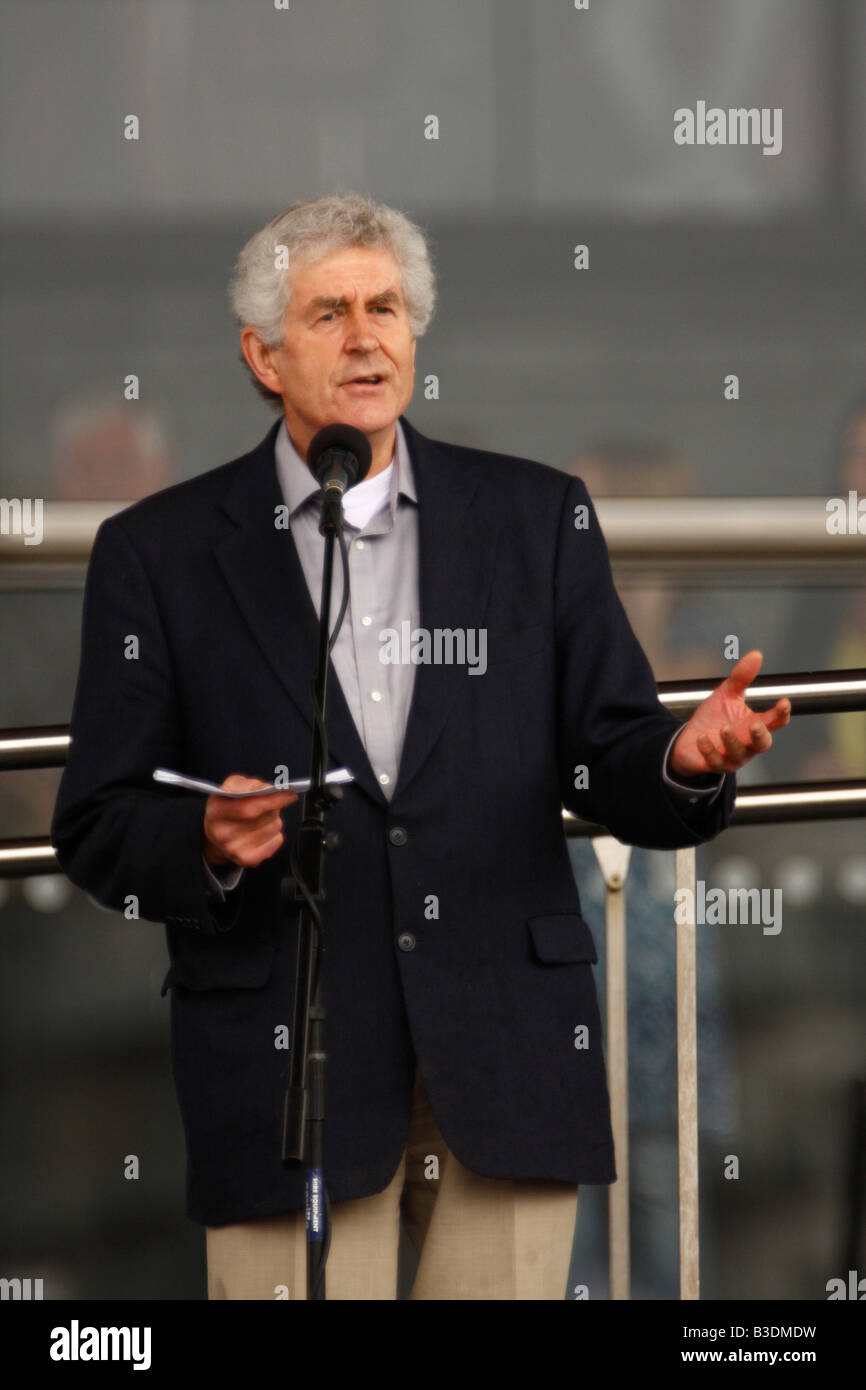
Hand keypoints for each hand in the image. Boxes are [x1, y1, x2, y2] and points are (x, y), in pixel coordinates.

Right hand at [203, 775, 297, 868]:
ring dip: (274, 818)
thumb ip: (248, 784)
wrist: (217, 835)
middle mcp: (222, 834)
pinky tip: (262, 831)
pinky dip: (276, 833)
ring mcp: (234, 850)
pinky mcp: (247, 860)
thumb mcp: (230, 787)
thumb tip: (268, 789)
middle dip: (275, 806)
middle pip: (264, 817)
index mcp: (216, 811)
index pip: (249, 806)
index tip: (289, 792)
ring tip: (262, 817)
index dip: (272, 799)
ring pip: (273, 827)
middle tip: (277, 799)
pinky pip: (277, 840)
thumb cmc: (227, 805)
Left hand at [669, 650, 790, 777]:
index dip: (782, 713)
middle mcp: (747, 743)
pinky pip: (714, 761)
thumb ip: (742, 677)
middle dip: (761, 735)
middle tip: (755, 724)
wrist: (689, 739)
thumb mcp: (727, 695)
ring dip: (731, 742)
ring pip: (738, 754)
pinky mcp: (713, 764)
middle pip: (763, 744)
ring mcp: (731, 756)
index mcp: (755, 725)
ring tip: (723, 728)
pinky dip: (709, 750)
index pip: (776, 721)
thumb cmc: (714, 718)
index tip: (783, 702)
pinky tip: (702, 738)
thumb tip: (756, 654)